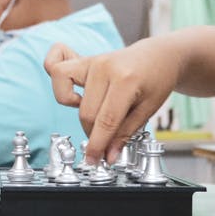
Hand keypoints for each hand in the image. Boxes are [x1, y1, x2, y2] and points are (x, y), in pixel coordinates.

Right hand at [44, 40, 175, 163]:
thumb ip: (126, 132)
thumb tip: (108, 155)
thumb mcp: (149, 109)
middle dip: (93, 135)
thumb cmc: (157, 79)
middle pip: (87, 113)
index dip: (98, 145)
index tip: (95, 160)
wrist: (159, 55)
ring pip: (68, 96)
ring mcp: (92, 61)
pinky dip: (59, 85)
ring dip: (80, 114)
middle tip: (105, 144)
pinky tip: (76, 96)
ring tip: (96, 115)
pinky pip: (55, 69)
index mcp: (125, 80)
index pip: (106, 121)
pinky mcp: (84, 60)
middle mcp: (104, 67)